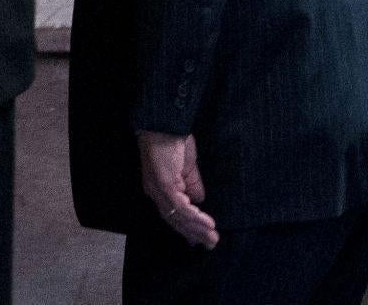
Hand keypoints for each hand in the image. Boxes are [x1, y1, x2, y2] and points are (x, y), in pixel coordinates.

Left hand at [136, 130, 218, 248]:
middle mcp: (155, 193)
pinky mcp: (163, 184)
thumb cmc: (173, 141)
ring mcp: (158, 189)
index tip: (201, 240)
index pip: (173, 215)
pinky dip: (194, 216)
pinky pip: (180, 206)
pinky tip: (206, 222)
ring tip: (212, 236)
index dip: (188, 228)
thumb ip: (193, 184)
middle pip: (175, 220)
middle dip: (195, 233)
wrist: (165, 123)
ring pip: (178, 216)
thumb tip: (200, 201)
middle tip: (211, 244)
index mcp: (159, 189)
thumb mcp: (187, 167)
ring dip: (197, 228)